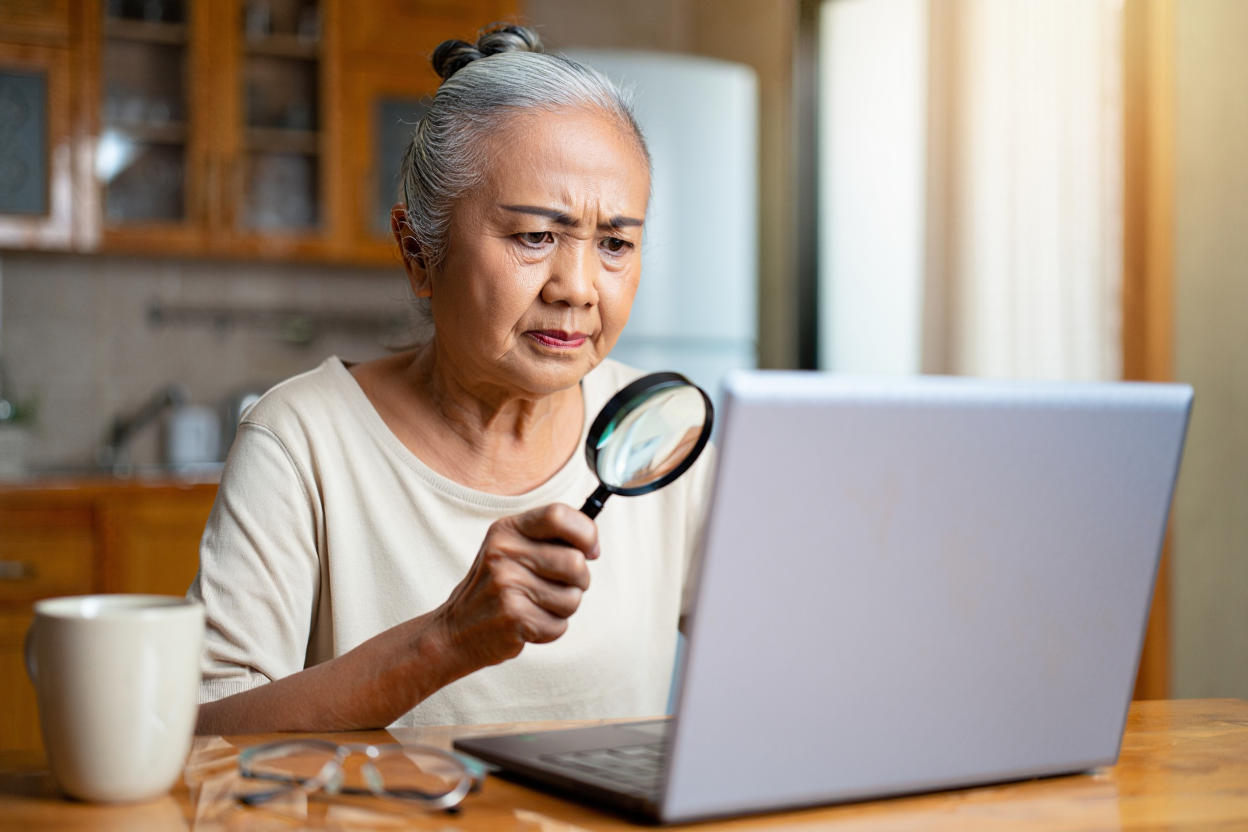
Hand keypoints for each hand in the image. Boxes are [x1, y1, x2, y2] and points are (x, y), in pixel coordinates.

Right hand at [433, 503, 598, 672]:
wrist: (456, 631)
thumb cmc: (496, 588)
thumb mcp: (512, 550)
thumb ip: (549, 539)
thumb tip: (593, 545)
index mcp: (507, 530)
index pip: (559, 515)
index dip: (586, 533)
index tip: (591, 551)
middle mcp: (504, 552)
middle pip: (575, 562)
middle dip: (579, 581)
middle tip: (559, 587)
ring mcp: (507, 584)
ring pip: (573, 598)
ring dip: (564, 608)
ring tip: (536, 606)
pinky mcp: (514, 617)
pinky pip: (560, 625)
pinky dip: (550, 630)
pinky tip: (527, 624)